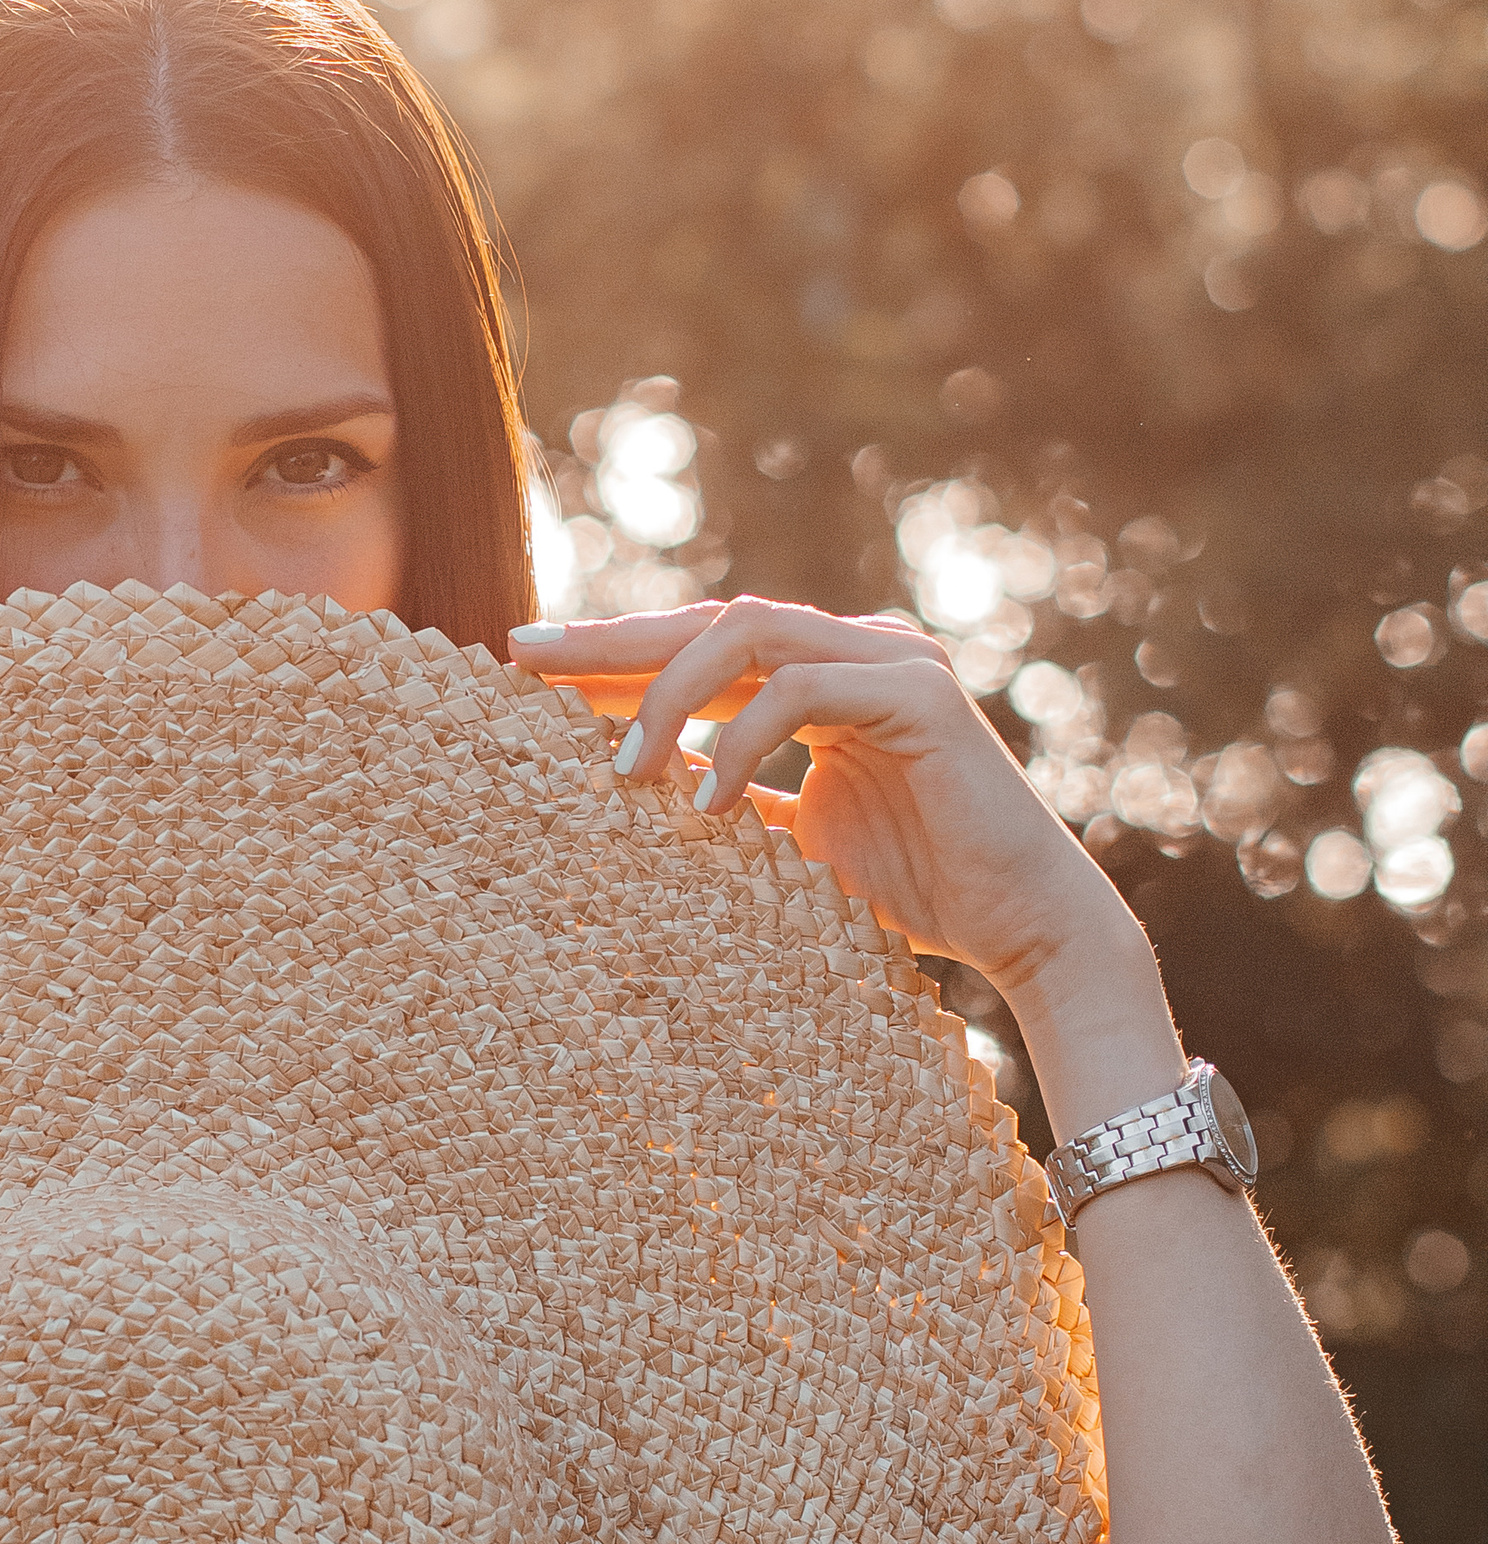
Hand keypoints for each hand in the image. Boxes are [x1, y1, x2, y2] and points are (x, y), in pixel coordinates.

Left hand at [511, 598, 1142, 1009]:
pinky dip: (740, 741)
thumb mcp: (791, 838)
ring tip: (623, 768)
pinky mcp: (918, 693)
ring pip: (748, 633)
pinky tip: (702, 800)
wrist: (1020, 925)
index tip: (525, 668)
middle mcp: (857, 647)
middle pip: (709, 618)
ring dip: (669, 694)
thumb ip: (733, 796)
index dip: (613, 650)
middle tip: (523, 658)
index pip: (702, 641)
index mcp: (824, 671)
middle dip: (610, 640)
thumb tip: (636, 791)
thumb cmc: (913, 888)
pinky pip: (801, 692)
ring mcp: (892, 659)